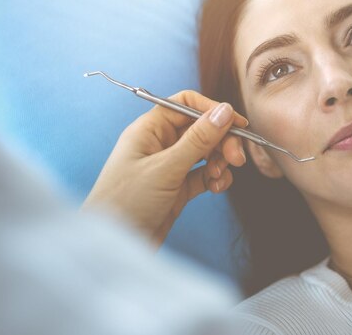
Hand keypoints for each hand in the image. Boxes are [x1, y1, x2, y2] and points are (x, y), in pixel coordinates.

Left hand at [82, 91, 247, 245]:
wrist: (113, 247)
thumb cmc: (126, 203)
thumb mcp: (166, 168)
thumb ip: (198, 139)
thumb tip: (225, 111)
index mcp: (149, 130)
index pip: (186, 106)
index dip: (213, 111)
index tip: (238, 123)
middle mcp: (159, 144)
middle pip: (201, 129)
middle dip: (222, 141)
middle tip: (237, 158)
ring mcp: (169, 166)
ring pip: (206, 152)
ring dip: (220, 161)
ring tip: (220, 177)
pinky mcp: (178, 188)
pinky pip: (204, 174)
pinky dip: (215, 179)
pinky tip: (216, 188)